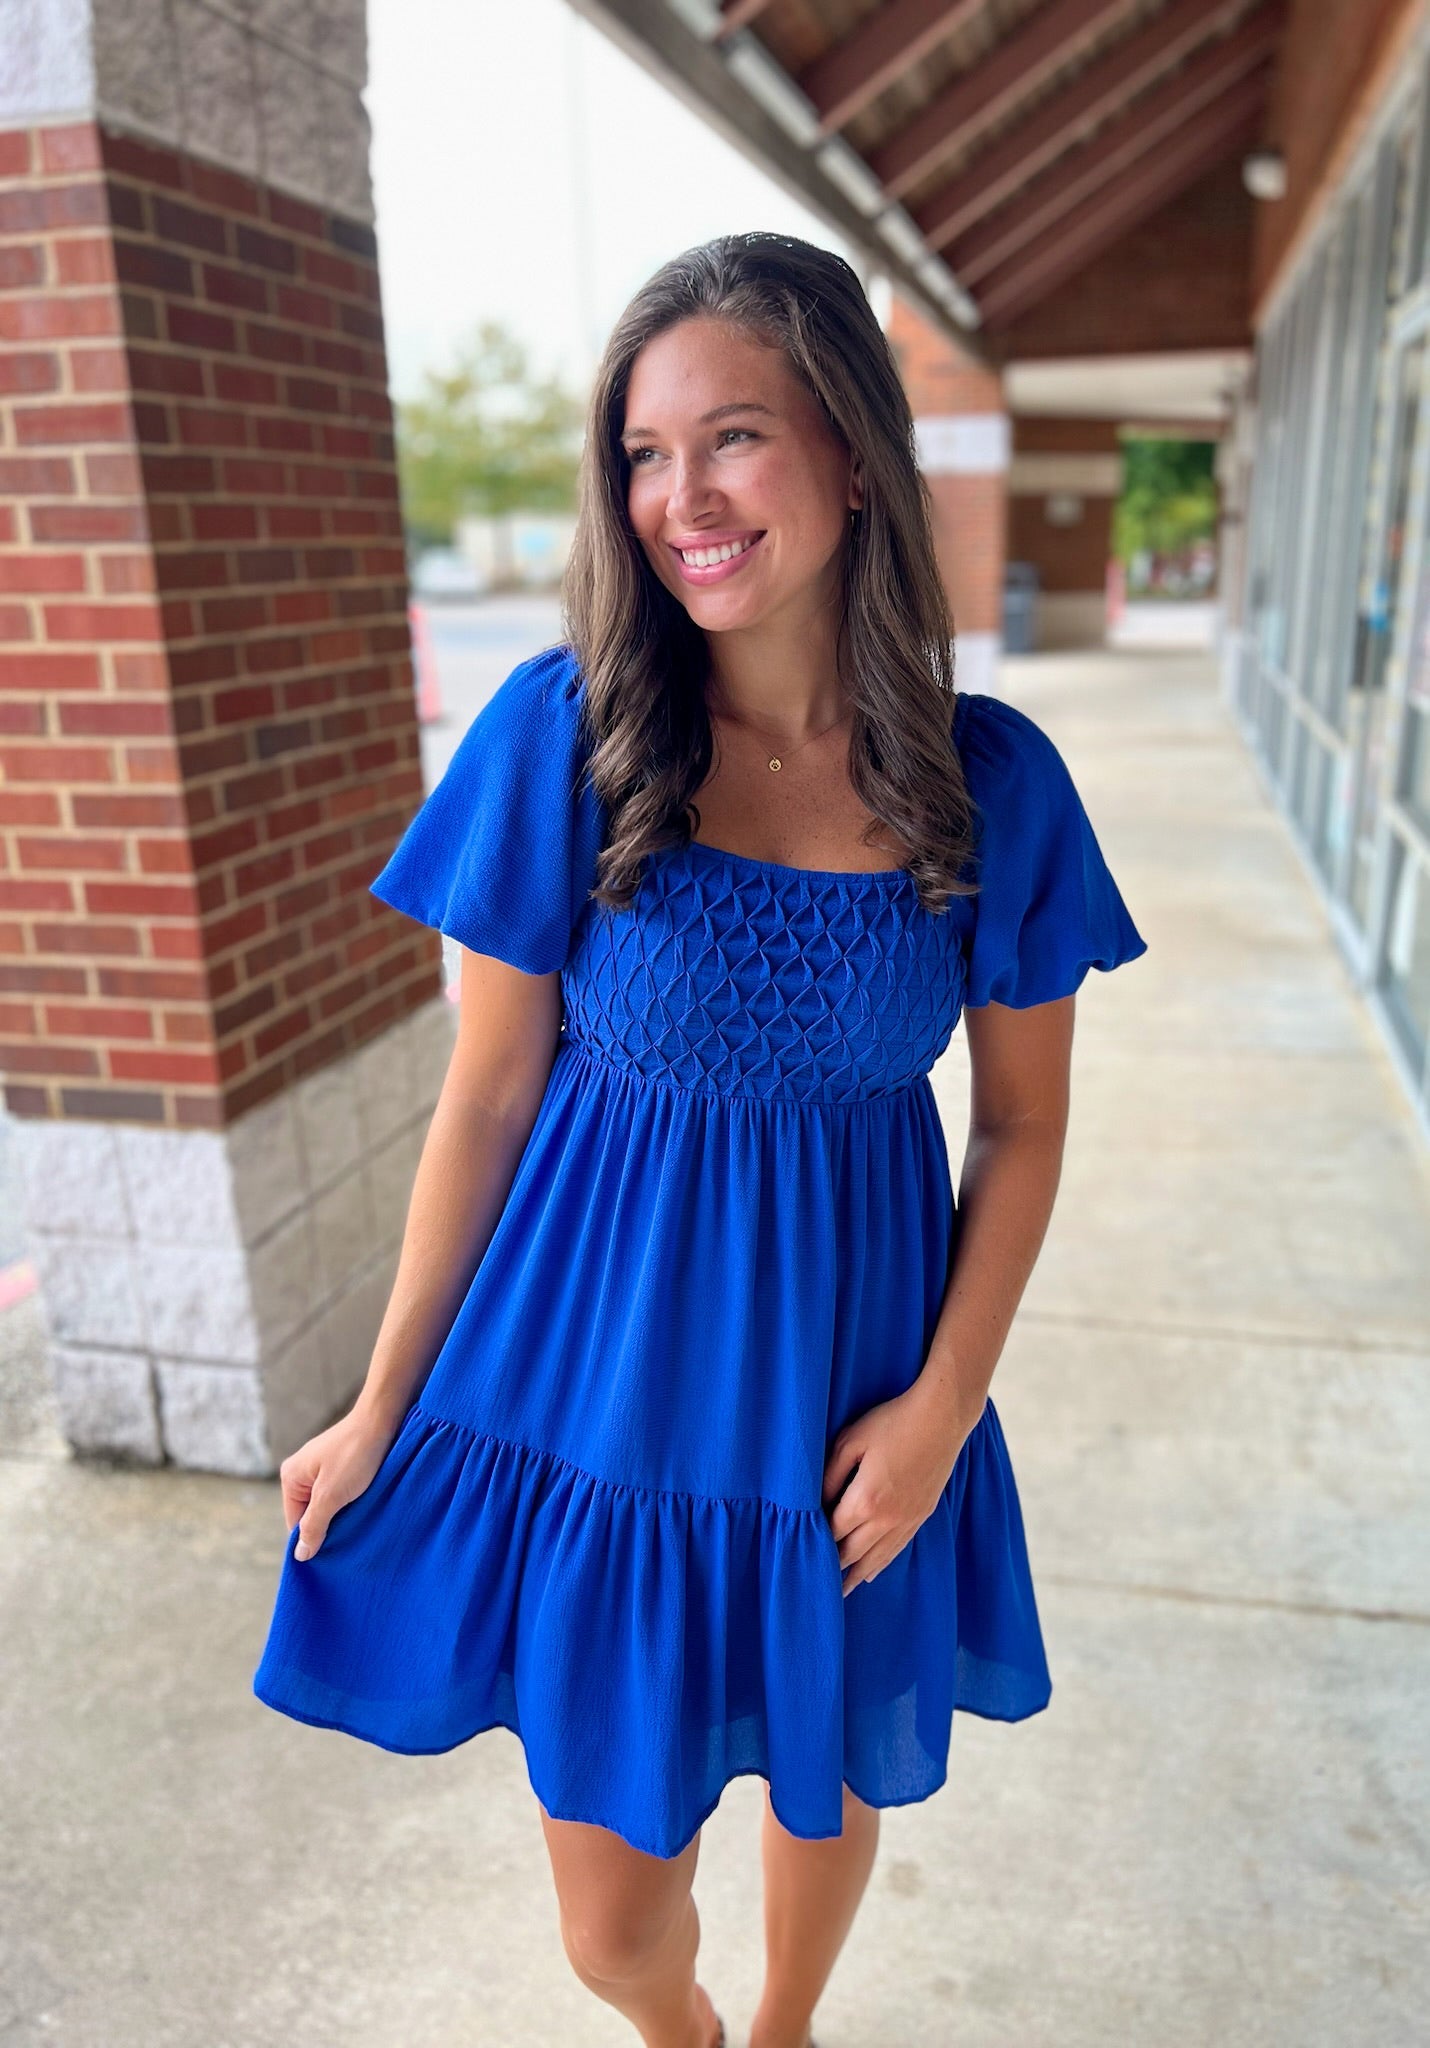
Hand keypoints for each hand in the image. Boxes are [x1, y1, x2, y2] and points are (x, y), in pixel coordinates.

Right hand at [280, 1408, 399, 1561]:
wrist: (383, 1419)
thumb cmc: (355, 1455)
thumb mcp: (331, 1495)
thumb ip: (313, 1525)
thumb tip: (300, 1555)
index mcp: (291, 1477)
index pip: (295, 1522)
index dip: (313, 1538)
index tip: (334, 1550)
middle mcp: (302, 1472)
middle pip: (310, 1514)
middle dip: (328, 1526)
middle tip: (350, 1536)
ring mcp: (321, 1467)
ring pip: (327, 1504)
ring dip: (342, 1514)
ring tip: (359, 1519)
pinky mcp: (340, 1465)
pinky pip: (339, 1492)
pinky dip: (350, 1501)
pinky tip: (363, 1505)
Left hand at [821, 1378, 976, 1595]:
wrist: (941, 1417)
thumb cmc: (891, 1422)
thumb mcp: (850, 1441)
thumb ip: (830, 1474)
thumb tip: (816, 1502)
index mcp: (865, 1500)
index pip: (832, 1533)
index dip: (816, 1544)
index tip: (800, 1555)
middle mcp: (887, 1518)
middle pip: (853, 1553)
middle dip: (833, 1567)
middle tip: (815, 1584)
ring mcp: (907, 1519)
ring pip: (877, 1558)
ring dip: (857, 1575)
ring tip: (841, 1592)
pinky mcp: (922, 1515)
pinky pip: (898, 1549)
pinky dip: (881, 1564)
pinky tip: (872, 1572)